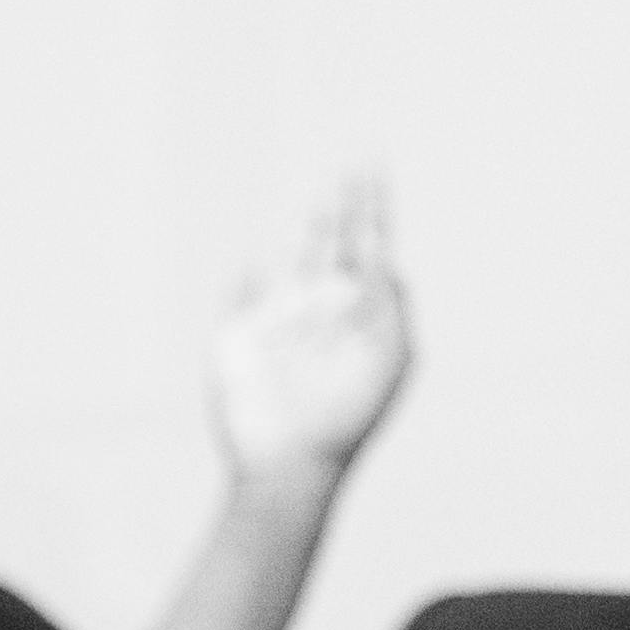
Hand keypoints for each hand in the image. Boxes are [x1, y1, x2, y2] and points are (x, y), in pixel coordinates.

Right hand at [211, 178, 412, 492]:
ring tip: (324, 198)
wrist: (288, 465)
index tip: (373, 166)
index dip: (373, 205)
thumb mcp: (389, 356)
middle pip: (335, 242)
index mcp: (361, 311)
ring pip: (295, 261)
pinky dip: (243, 277)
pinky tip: (250, 258)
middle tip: (356, 163)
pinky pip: (239, 294)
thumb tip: (384, 266)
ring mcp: (281, 321)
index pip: (371, 244)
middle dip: (346, 205)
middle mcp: (323, 308)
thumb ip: (392, 304)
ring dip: (308, 229)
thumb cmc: (347, 418)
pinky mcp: (238, 338)